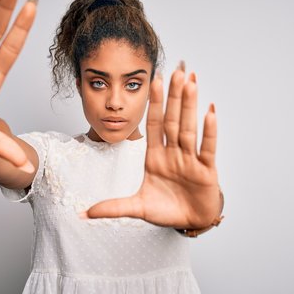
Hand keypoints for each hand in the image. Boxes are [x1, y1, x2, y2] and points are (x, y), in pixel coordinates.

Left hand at [81, 62, 222, 229]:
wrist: (191, 222)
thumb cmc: (167, 211)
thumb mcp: (137, 208)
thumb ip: (113, 207)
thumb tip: (83, 214)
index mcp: (155, 157)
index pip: (153, 125)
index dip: (154, 103)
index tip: (154, 80)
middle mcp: (173, 154)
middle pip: (172, 120)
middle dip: (173, 96)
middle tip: (176, 70)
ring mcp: (190, 160)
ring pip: (188, 128)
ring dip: (189, 106)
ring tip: (191, 82)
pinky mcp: (206, 171)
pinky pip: (207, 148)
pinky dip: (209, 131)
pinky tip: (210, 112)